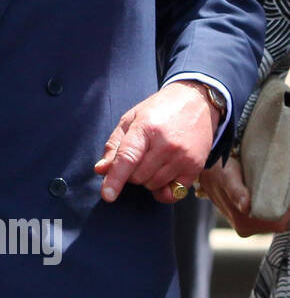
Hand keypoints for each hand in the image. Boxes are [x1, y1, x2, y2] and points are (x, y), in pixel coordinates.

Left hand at [95, 80, 217, 202]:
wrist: (197, 102)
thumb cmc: (158, 110)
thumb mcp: (131, 119)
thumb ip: (114, 145)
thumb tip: (101, 170)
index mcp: (146, 128)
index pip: (128, 158)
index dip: (115, 179)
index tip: (107, 195)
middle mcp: (166, 144)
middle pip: (137, 177)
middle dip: (130, 173)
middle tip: (137, 157)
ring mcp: (183, 157)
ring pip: (153, 185)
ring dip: (146, 179)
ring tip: (152, 160)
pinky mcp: (195, 167)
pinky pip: (173, 194)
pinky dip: (162, 191)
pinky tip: (162, 176)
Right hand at [197, 154, 289, 235]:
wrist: (206, 170)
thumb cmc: (218, 171)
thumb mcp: (228, 178)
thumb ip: (236, 193)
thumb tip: (245, 208)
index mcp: (243, 223)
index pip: (279, 223)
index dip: (289, 211)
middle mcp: (245, 228)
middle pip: (279, 224)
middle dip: (287, 210)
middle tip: (287, 191)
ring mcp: (247, 226)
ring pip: (276, 222)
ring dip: (282, 209)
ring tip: (284, 193)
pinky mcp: (248, 220)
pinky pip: (270, 218)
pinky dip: (276, 209)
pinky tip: (276, 197)